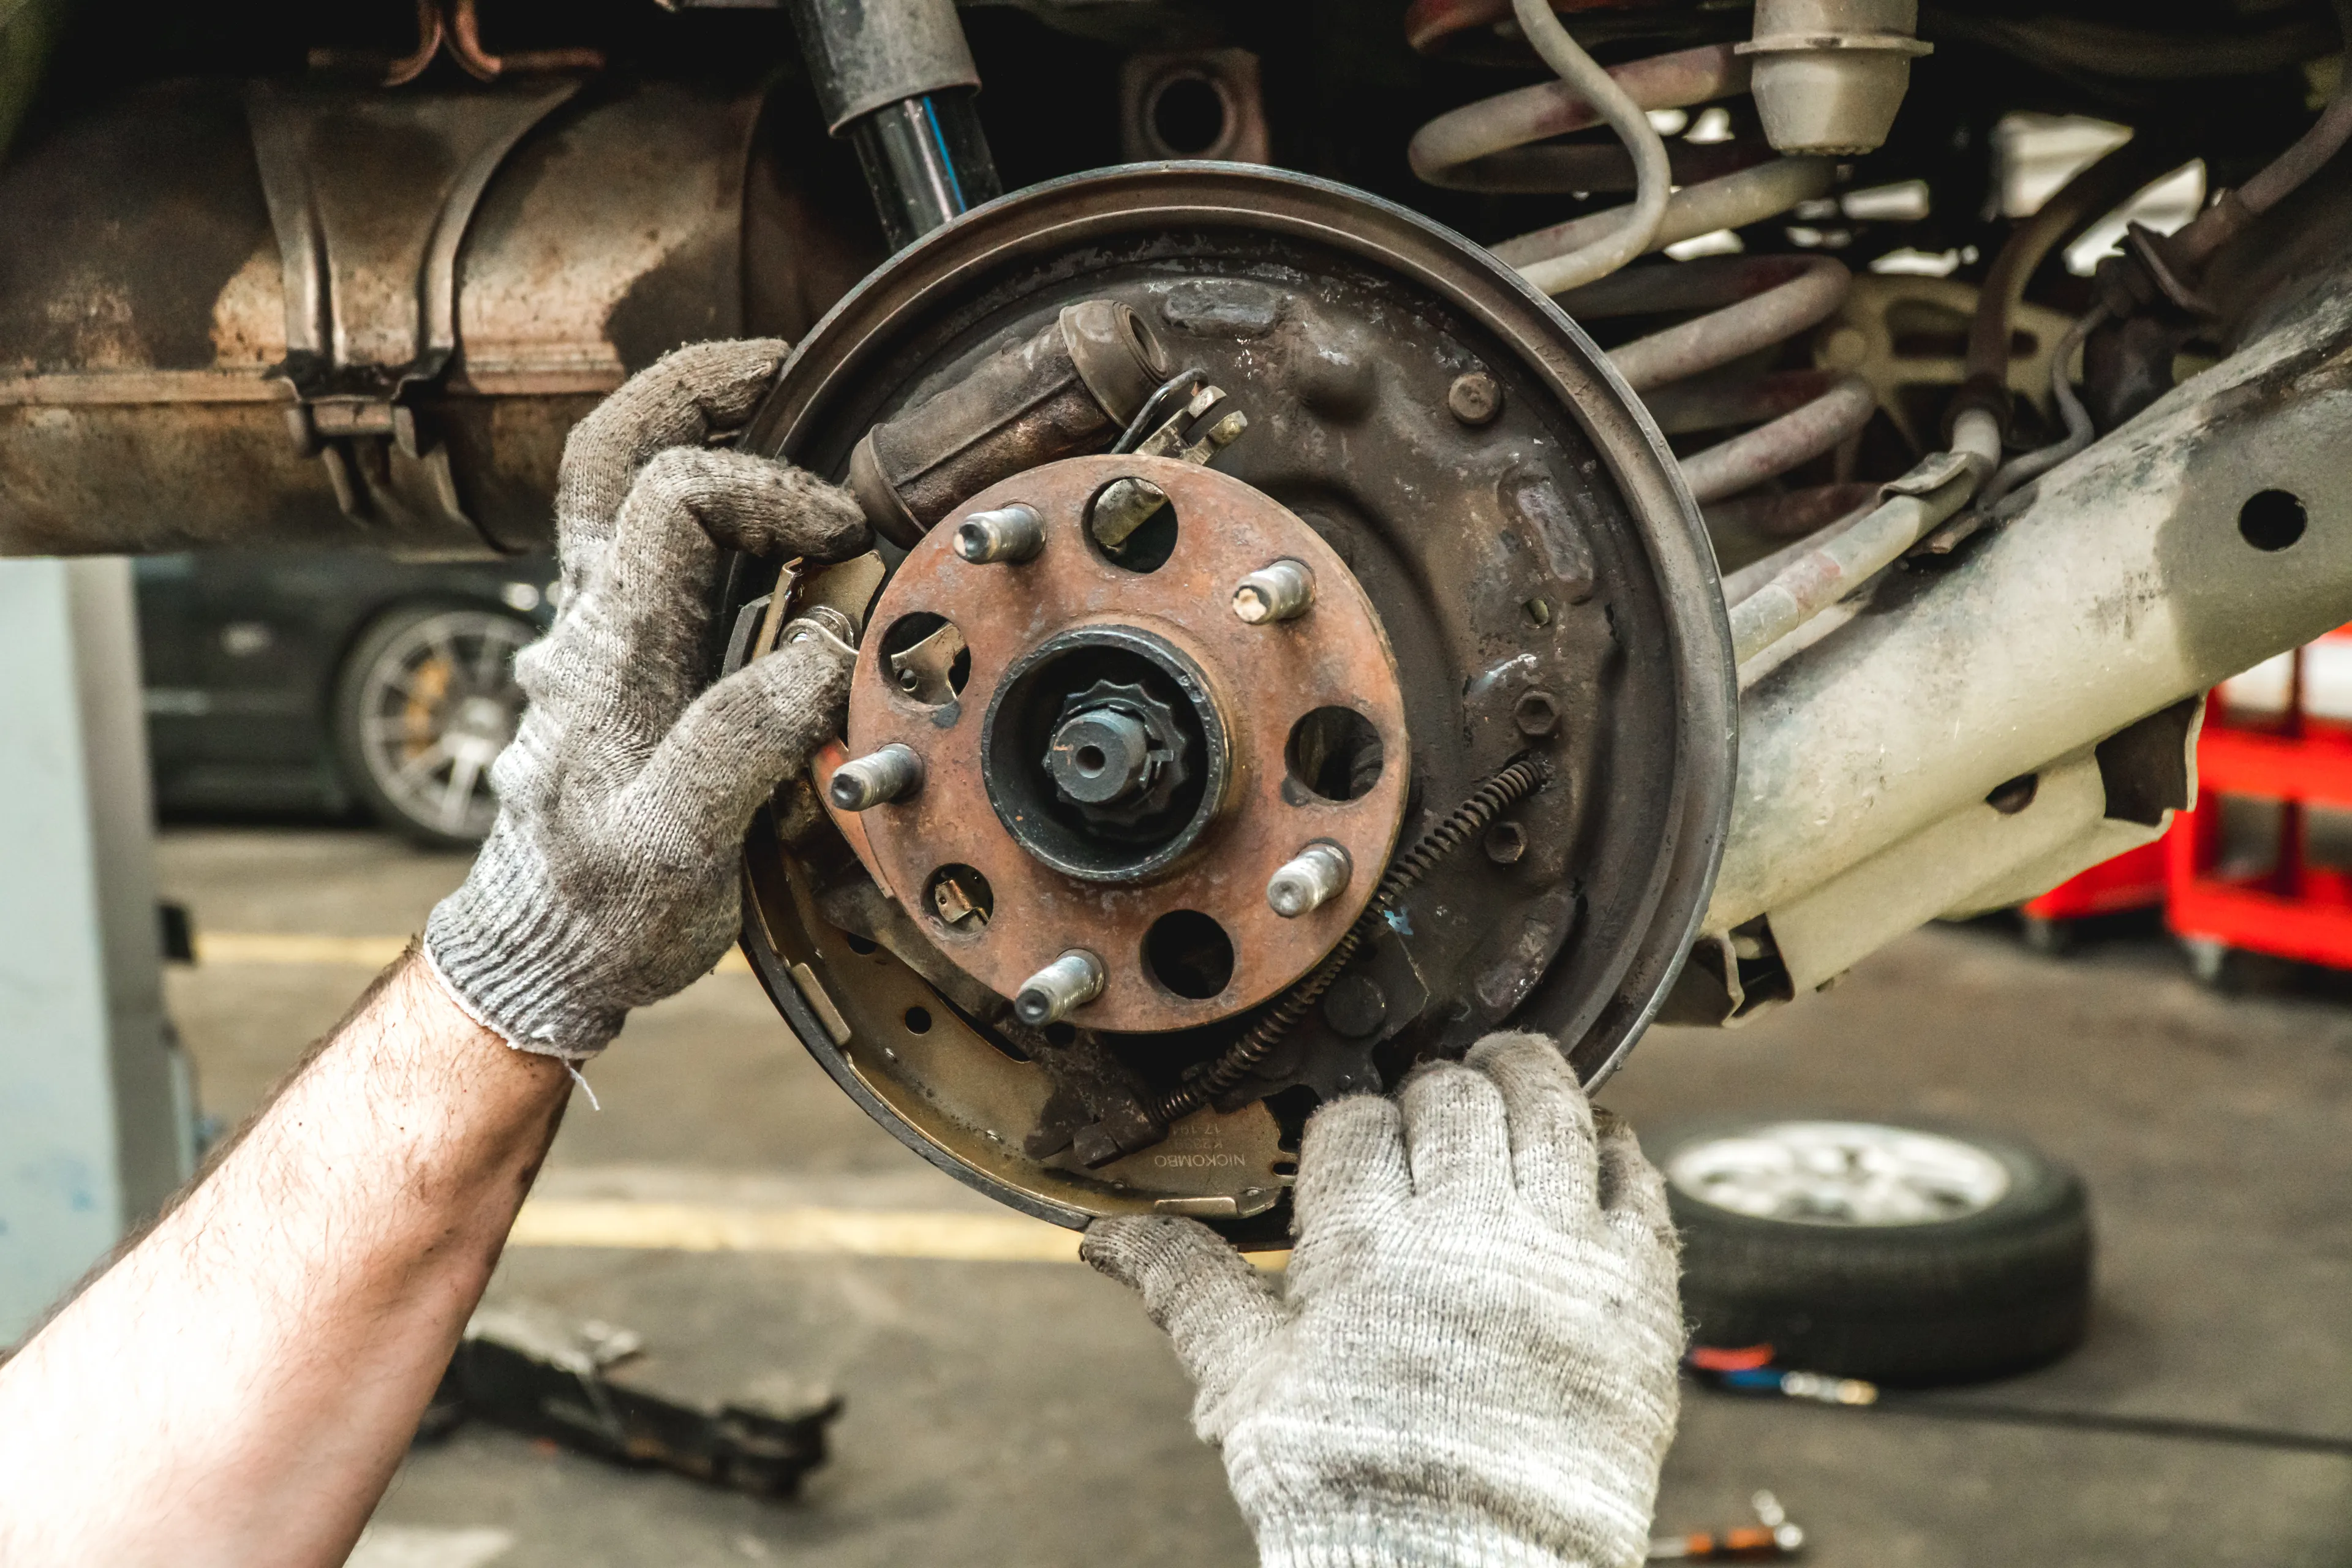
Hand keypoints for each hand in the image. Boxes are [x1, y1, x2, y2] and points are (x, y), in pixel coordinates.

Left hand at [426, 339, 868, 1058]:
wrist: (541, 953)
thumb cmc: (606, 907)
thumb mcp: (682, 843)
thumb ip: (747, 735)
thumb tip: (824, 640)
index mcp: (611, 650)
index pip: (677, 495)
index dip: (771, 486)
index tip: (842, 532)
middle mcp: (591, 623)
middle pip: (617, 452)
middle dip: (698, 384)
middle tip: (782, 364)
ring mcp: (596, 636)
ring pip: (621, 488)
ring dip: (697, 429)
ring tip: (780, 407)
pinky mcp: (614, 661)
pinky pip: (644, 548)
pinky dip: (703, 502)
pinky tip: (762, 526)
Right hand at [1084, 1033, 1683, 1567]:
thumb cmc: (1350, 1485)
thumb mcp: (1249, 1384)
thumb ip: (1188, 1289)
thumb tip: (1108, 1237)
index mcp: (1367, 1246)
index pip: (1356, 1123)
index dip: (1349, 1123)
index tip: (1353, 1140)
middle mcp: (1468, 1230)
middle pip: (1453, 1098)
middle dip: (1432, 1091)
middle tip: (1427, 1108)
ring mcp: (1560, 1255)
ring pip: (1553, 1111)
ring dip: (1529, 1076)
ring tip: (1511, 1069)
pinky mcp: (1634, 1295)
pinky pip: (1639, 1184)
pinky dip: (1618, 1150)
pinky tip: (1599, 1144)